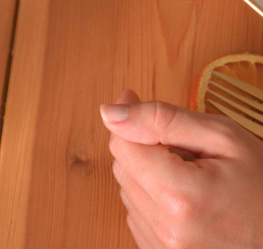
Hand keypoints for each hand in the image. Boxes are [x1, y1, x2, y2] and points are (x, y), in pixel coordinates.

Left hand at [102, 89, 262, 248]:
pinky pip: (138, 216)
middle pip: (122, 167)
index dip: (130, 118)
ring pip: (127, 191)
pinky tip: (185, 199)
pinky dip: (153, 200)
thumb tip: (110, 112)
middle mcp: (168, 230)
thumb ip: (160, 119)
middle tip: (184, 148)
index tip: (140, 104)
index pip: (121, 143)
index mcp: (180, 196)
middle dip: (144, 148)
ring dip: (149, 175)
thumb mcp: (222, 137)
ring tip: (191, 177)